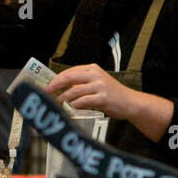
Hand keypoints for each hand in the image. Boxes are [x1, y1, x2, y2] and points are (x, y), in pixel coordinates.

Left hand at [46, 63, 175, 141]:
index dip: (56, 79)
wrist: (131, 102)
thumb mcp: (97, 84)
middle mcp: (95, 75)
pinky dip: (75, 105)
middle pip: (69, 77)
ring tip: (56, 103)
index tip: (47, 86)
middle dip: (54, 85)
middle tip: (46, 93)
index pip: (69, 71)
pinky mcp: (103, 97)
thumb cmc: (113, 95)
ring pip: (74, 91)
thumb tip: (61, 88)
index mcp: (92, 69)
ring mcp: (100, 86)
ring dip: (63, 98)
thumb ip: (82, 84)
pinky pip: (83, 101)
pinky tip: (71, 108)